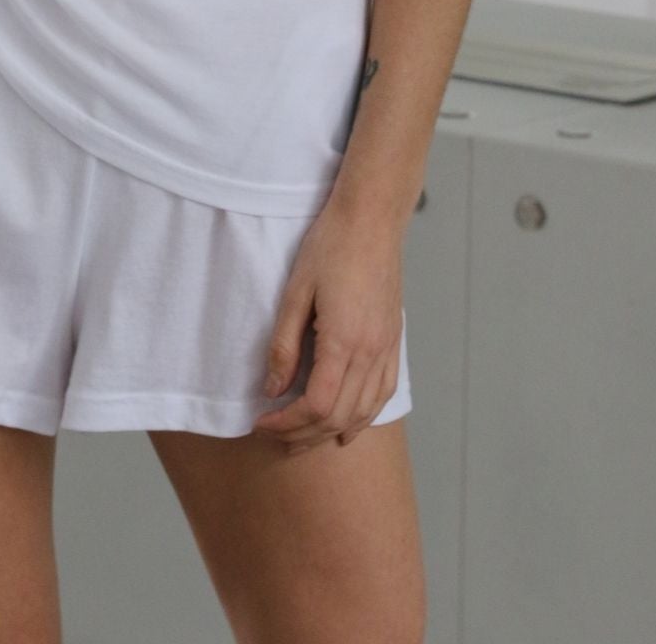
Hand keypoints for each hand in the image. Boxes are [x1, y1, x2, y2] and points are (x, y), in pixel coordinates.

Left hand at [251, 200, 403, 454]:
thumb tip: (272, 389)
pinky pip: (384, 393)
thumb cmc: (332, 246)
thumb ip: (283, 345)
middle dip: (303, 435)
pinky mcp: (393, 341)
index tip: (262, 422)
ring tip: (302, 437)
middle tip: (273, 434)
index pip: (316, 406)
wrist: (372, 219)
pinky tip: (348, 424)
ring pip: (364, 412)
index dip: (286, 423)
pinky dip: (364, 417)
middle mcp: (371, 352)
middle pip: (339, 417)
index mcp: (345, 341)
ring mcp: (387, 348)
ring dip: (331, 432)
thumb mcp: (295, 292)